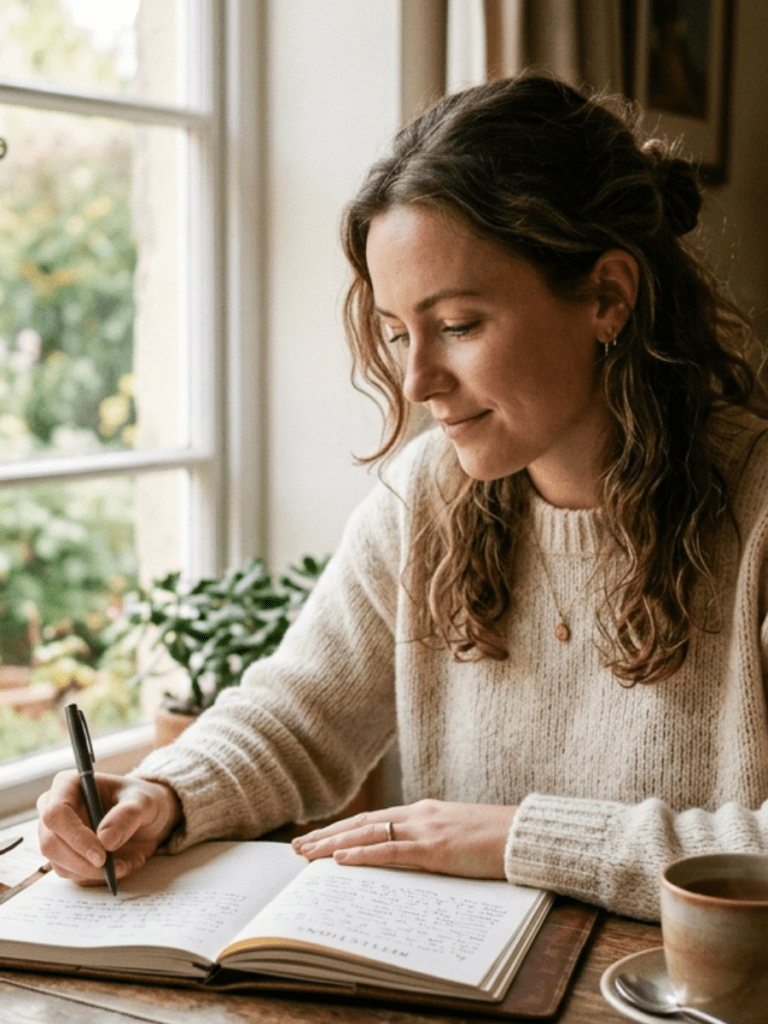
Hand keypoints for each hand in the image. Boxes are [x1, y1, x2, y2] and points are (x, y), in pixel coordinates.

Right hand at [37, 770, 181, 884]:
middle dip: (84, 862)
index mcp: (68, 785)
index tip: (101, 855)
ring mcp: (57, 836)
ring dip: (96, 872)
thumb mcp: (144, 802)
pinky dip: (100, 877)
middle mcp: (55, 810)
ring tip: (129, 862)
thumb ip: (128, 815)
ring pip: (61, 865)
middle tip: (118, 868)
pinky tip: (123, 864)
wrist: (146, 818)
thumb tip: (105, 840)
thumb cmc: (141, 801)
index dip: (75, 837)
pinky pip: (74, 875)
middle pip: (51, 844)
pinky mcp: (65, 857)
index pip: (56, 814)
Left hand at [292, 799, 516, 878]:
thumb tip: (413, 856)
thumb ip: (433, 840)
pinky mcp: (434, 848)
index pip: (373, 818)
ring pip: (367, 834)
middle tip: (298, 847)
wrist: (523, 835)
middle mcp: (418, 814)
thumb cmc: (496, 839)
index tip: (318, 837)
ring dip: (333, 844)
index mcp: (423, 812)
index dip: (343, 827)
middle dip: (327, 834)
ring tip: (307, 854)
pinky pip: (390, 850)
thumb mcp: (457, 835)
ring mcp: (425, 829)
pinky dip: (361, 854)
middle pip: (361, 823)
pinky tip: (340, 860)